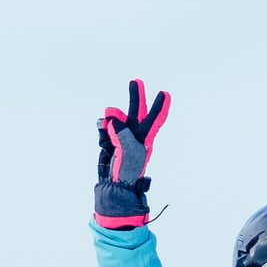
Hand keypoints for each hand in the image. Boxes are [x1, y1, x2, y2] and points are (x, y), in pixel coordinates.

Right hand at [94, 79, 170, 226]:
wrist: (113, 185)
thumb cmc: (127, 170)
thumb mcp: (128, 150)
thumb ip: (121, 131)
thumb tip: (111, 117)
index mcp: (145, 137)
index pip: (154, 119)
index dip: (159, 107)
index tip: (164, 94)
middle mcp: (134, 134)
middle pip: (136, 110)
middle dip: (136, 96)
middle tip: (136, 81)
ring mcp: (121, 136)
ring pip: (114, 118)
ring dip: (109, 123)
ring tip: (108, 137)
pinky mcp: (109, 139)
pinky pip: (103, 127)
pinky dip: (101, 133)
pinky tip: (103, 143)